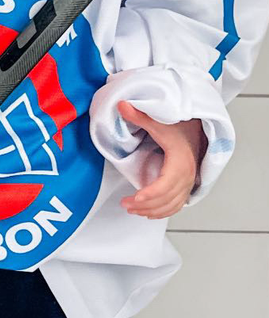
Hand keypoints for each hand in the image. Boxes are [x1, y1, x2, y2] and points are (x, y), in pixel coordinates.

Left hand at [117, 100, 207, 218]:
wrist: (196, 131)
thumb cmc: (178, 128)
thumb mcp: (158, 122)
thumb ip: (139, 116)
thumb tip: (121, 105)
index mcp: (180, 163)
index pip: (165, 185)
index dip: (150, 194)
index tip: (134, 198)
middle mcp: (187, 177)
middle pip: (166, 199)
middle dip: (144, 205)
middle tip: (124, 204)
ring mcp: (188, 184)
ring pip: (171, 206)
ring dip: (151, 211)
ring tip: (131, 209)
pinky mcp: (186, 188)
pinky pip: (176, 206)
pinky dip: (163, 212)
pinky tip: (147, 213)